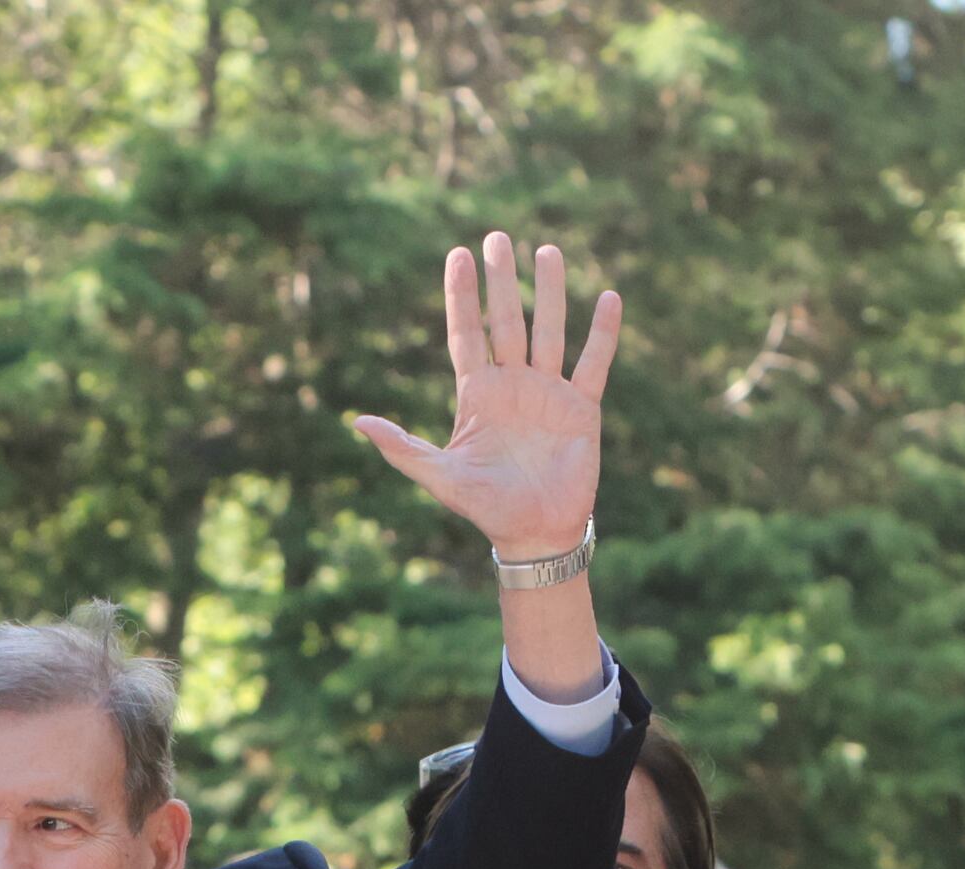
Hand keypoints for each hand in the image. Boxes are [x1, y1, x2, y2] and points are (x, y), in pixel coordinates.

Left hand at [348, 233, 619, 562]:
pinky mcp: (583, 407)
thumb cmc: (486, 507)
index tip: (457, 254)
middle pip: (507, 321)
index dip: (461, 296)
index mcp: (478, 394)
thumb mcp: (439, 476)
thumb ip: (402, 448)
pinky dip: (603, 333)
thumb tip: (357, 423)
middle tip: (498, 238)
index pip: (467, 334)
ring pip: (549, 330)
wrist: (534, 533)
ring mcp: (549, 392)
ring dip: (549, 292)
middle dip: (502, 281)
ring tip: (546, 250)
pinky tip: (607, 297)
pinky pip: (595, 362)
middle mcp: (513, 384)